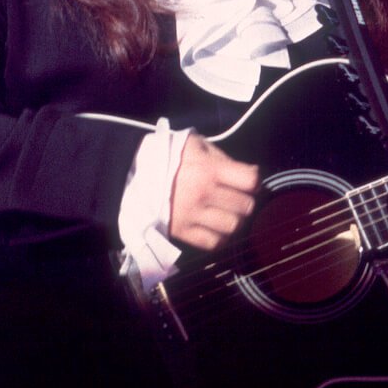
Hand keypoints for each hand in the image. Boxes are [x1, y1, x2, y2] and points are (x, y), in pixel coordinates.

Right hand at [169, 134, 258, 250]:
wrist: (134, 173)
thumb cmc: (169, 156)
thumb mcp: (196, 145)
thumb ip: (221, 157)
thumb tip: (246, 173)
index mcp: (209, 169)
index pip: (250, 180)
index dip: (254, 182)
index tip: (248, 183)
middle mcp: (204, 194)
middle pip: (245, 206)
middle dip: (246, 202)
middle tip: (238, 199)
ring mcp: (193, 215)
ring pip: (233, 226)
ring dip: (235, 221)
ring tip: (228, 214)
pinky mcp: (182, 231)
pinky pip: (213, 243)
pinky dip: (220, 238)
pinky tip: (217, 229)